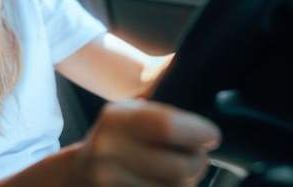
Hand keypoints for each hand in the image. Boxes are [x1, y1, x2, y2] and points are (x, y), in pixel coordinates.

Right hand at [70, 100, 219, 186]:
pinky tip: (165, 182)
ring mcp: (109, 182)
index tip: (212, 136)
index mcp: (116, 118)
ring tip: (181, 172)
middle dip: (198, 162)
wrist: (79, 173)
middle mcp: (108, 151)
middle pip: (178, 167)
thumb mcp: (133, 114)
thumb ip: (166, 118)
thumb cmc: (118, 137)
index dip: (198, 132)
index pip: (167, 127)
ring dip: (188, 182)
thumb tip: (207, 134)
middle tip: (198, 157)